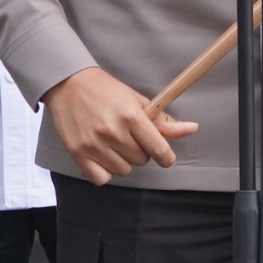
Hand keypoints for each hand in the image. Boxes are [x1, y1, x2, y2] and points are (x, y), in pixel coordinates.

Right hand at [45, 67, 197, 184]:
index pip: (158, 149)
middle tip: (129, 136)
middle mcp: (113, 131)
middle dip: (140, 151)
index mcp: (131, 116)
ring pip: (123, 171)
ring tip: (114, 144)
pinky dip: (105, 172)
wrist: (69, 84)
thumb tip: (192, 129)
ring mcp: (94, 144)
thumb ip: (163, 121)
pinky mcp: (78, 154)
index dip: (166, 156)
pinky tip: (103, 156)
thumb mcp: (137, 100)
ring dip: (123, 161)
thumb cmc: (106, 90)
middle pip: (141, 160)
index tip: (165, 157)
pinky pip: (102, 179)